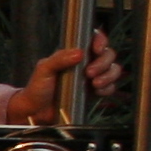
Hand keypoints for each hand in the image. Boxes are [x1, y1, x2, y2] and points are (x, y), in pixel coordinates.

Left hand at [5, 30, 125, 124]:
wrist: (37, 111)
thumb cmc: (38, 87)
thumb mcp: (44, 68)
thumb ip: (59, 59)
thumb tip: (78, 53)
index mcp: (74, 53)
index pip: (94, 39)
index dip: (100, 41)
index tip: (97, 49)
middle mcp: (86, 63)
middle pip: (108, 54)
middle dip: (103, 62)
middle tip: (89, 73)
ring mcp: (92, 77)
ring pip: (113, 69)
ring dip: (108, 75)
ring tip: (94, 84)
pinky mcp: (95, 91)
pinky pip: (110, 87)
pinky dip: (107, 88)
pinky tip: (96, 91)